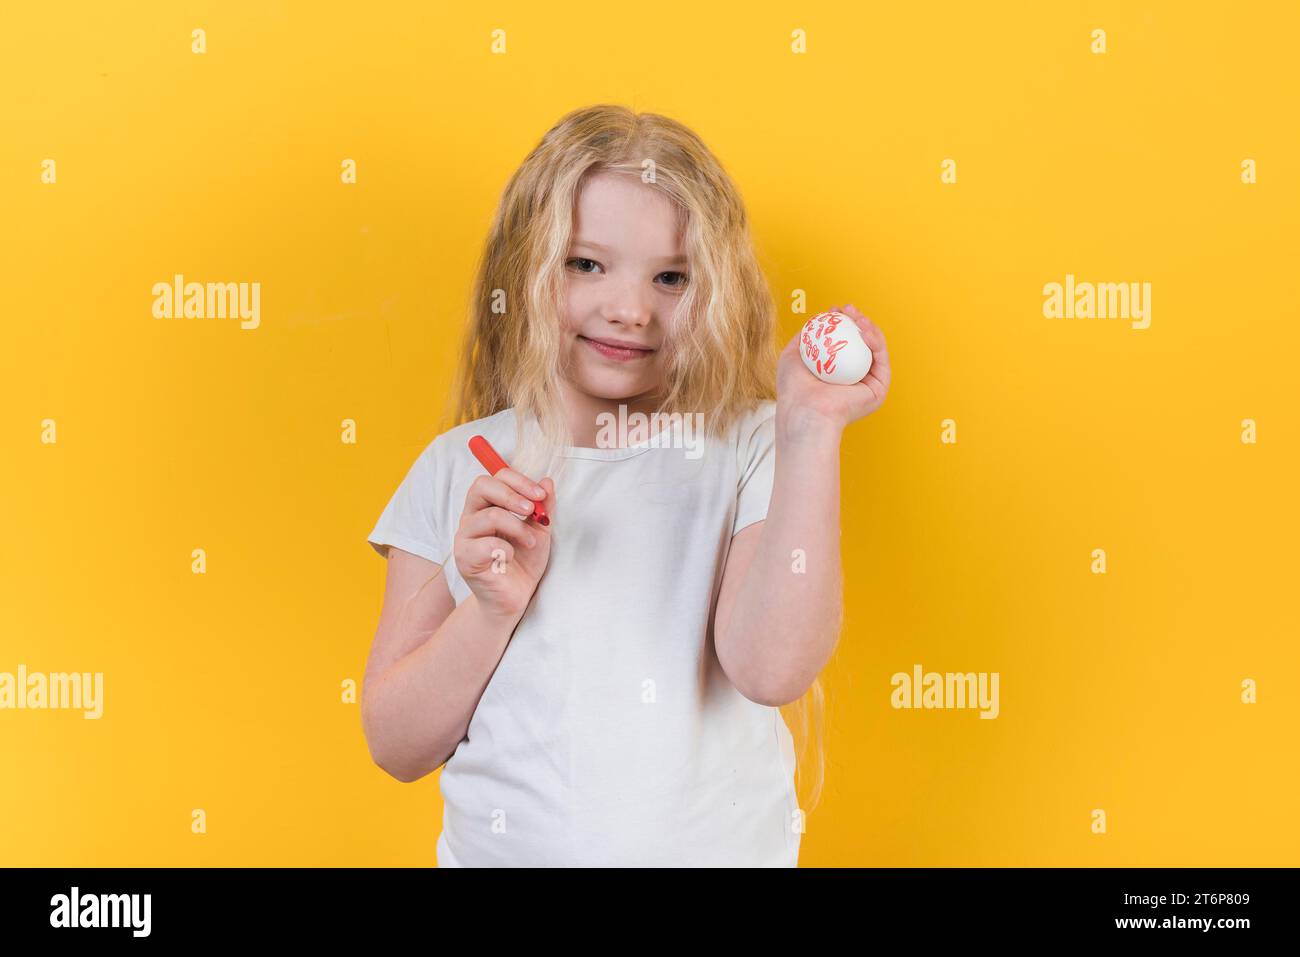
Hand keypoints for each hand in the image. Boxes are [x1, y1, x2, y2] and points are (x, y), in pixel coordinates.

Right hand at [454, 470, 555, 620]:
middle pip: (481, 486)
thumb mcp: (539, 530)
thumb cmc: (523, 563)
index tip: (541, 494)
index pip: (495, 478)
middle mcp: (471, 518)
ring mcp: (465, 538)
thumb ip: (543, 507)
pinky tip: (510, 558)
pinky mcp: (465, 559)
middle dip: (512, 494)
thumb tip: (547, 481)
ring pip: (489, 516)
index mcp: (487, 506)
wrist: (515, 598)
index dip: (519, 481)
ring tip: (530, 542)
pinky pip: (486, 544)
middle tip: (532, 510)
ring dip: (517, 527)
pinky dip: (506, 549)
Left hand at [776, 303, 891, 434]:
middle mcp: (852, 378)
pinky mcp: (878, 389)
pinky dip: (876, 342)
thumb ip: (803, 338)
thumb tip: (813, 322)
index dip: (841, 323)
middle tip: (849, 309)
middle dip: (857, 321)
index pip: (843, 343)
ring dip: (869, 327)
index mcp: (835, 373)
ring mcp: (866, 384)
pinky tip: (865, 331)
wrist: (804, 410)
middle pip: (860, 344)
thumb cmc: (794, 389)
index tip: (834, 309)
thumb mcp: (792, 356)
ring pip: (873, 349)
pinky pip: (880, 360)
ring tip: (858, 317)